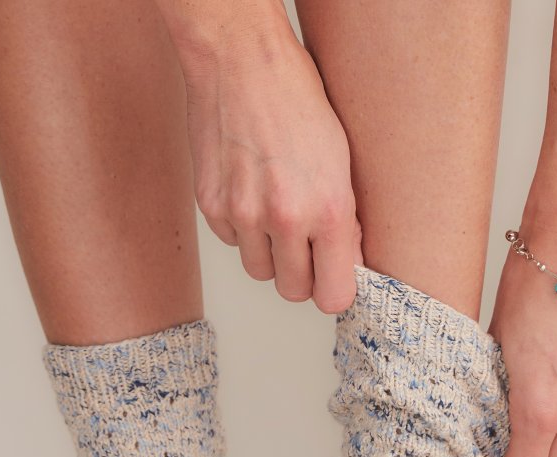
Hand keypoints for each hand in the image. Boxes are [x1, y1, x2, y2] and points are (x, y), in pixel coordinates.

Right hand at [175, 18, 362, 313]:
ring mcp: (243, 214)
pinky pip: (232, 243)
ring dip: (270, 253)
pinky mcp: (212, 207)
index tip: (333, 278)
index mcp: (328, 209)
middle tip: (306, 246)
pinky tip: (251, 191)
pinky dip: (243, 228)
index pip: (333, 296)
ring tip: (276, 212)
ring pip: (260, 271)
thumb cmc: (296, 100)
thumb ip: (343, 222)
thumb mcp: (341, 162)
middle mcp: (285, 218)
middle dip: (301, 275)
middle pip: (293, 291)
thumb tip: (344, 266)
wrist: (241, 60)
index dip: (333, 289)